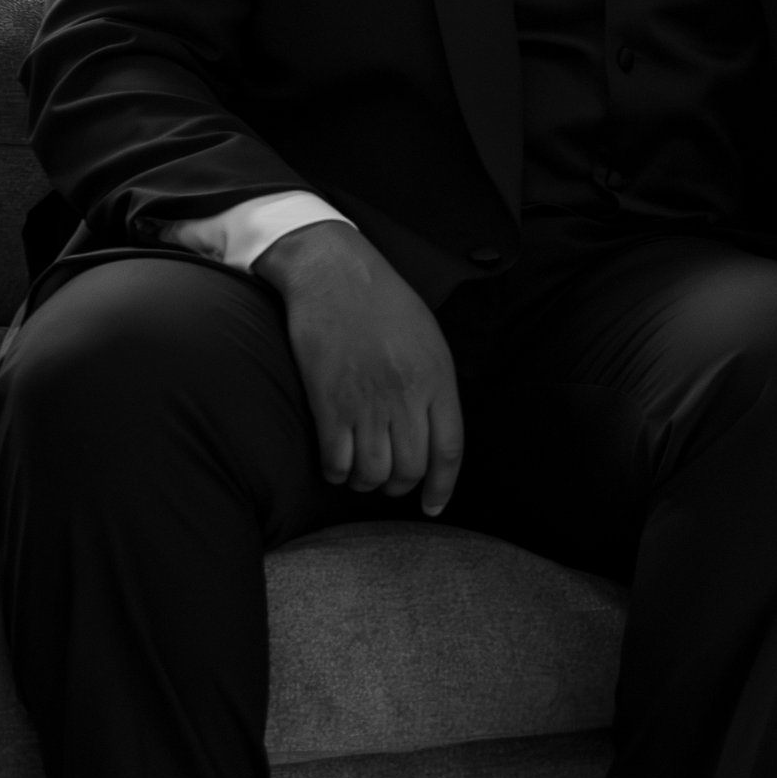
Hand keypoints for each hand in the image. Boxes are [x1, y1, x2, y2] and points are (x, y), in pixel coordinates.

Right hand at [253, 222, 463, 514]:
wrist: (333, 271)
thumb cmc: (382, 302)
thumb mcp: (428, 338)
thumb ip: (435, 385)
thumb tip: (433, 433)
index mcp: (436, 378)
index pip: (448, 450)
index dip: (442, 487)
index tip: (432, 506)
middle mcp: (405, 395)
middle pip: (409, 469)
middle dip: (399, 486)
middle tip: (388, 481)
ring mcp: (366, 400)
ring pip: (372, 473)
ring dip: (365, 483)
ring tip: (360, 473)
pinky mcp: (328, 402)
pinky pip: (335, 461)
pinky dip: (335, 472)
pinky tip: (335, 462)